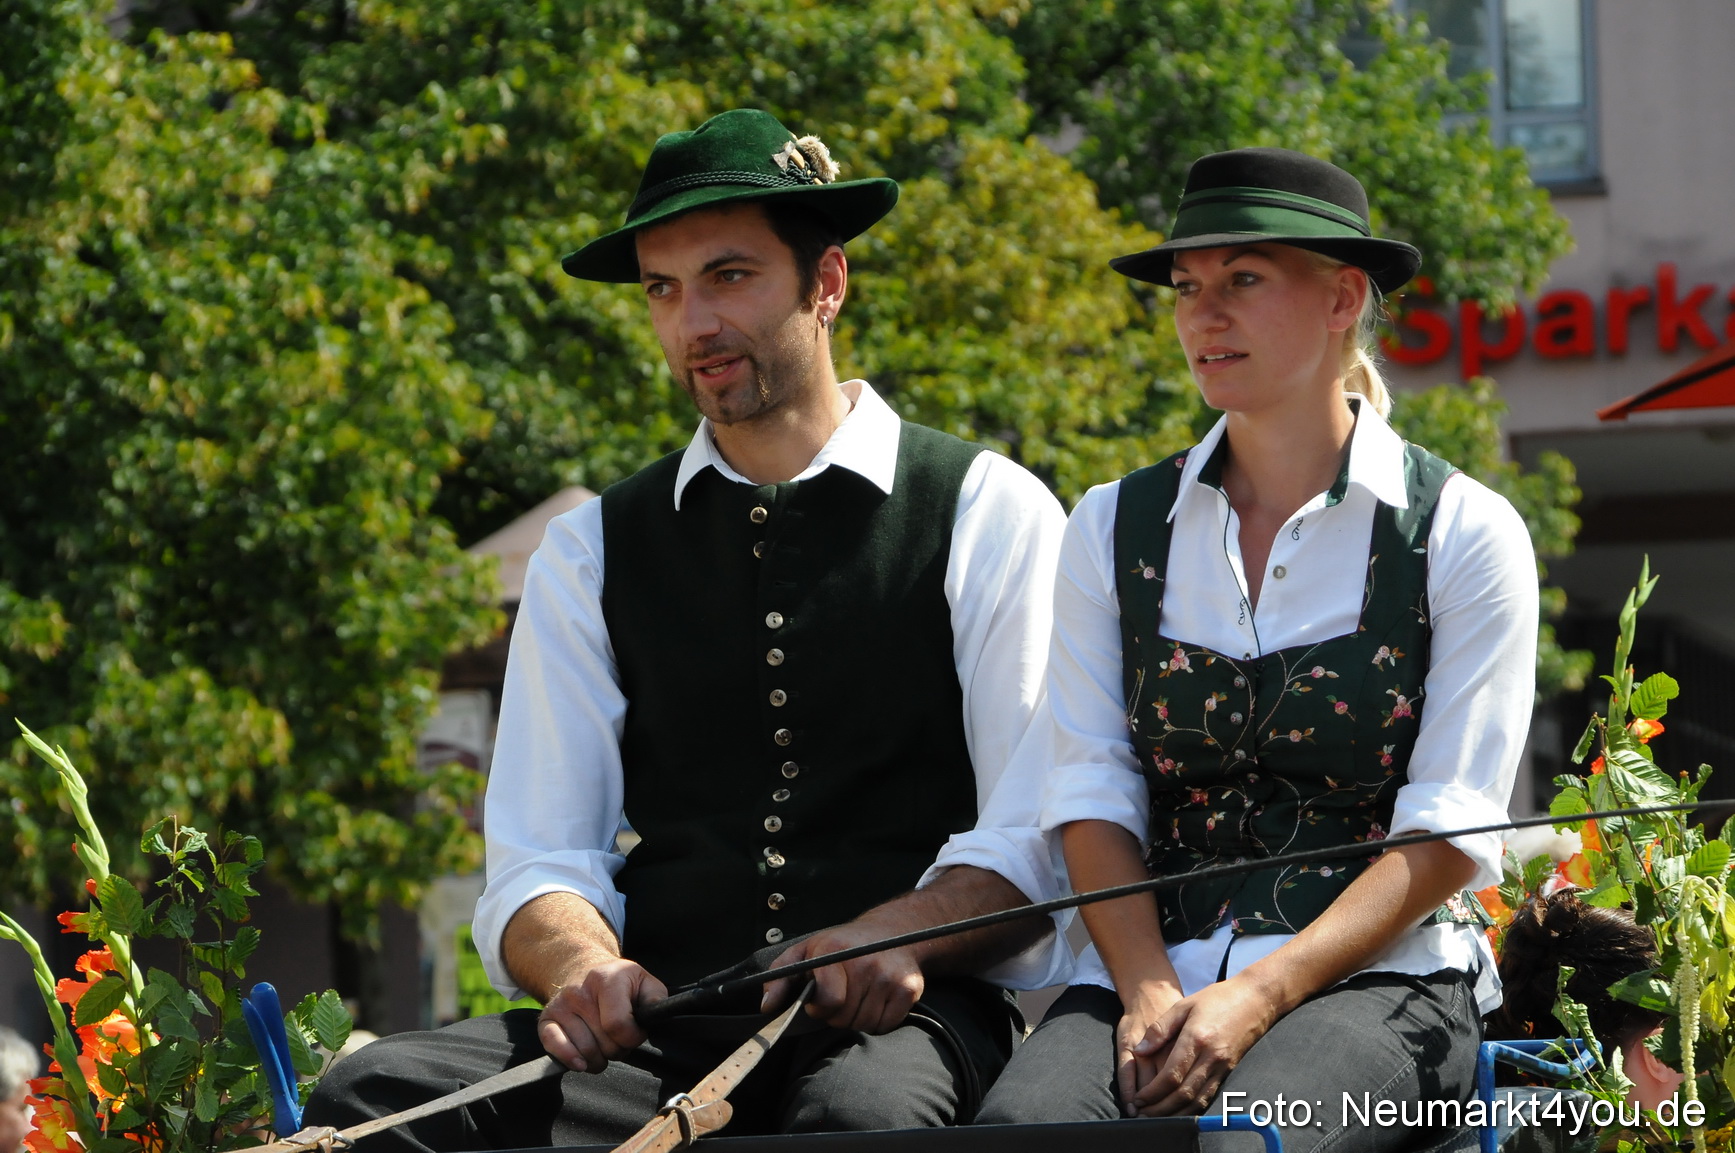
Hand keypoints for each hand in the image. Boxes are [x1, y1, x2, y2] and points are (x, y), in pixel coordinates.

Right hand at [537, 957, 666, 1072]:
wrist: (581, 968)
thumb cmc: (617, 981)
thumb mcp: (643, 980)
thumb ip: (656, 999)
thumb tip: (655, 1016)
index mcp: (606, 979)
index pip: (618, 1025)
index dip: (633, 1038)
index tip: (636, 1033)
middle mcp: (579, 991)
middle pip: (604, 1044)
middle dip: (618, 1049)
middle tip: (618, 1037)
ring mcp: (561, 1005)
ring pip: (585, 1053)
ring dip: (599, 1058)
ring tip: (604, 1043)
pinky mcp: (546, 1019)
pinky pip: (555, 1048)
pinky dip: (570, 1060)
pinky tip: (581, 1061)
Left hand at [760, 922, 924, 1033]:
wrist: (891, 932)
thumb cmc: (841, 946)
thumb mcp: (805, 952)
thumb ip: (779, 978)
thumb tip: (768, 1006)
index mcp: (835, 951)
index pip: (830, 1002)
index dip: (821, 1008)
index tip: (821, 1000)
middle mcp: (865, 961)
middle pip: (845, 1019)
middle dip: (838, 1015)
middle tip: (842, 996)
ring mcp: (890, 975)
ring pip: (865, 1025)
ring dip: (858, 1019)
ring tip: (859, 996)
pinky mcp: (909, 988)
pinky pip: (886, 1026)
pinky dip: (879, 1021)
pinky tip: (876, 1000)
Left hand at [1122, 976, 1278, 1116]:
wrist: (1255, 1000)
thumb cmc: (1216, 999)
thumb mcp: (1183, 1005)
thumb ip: (1160, 1029)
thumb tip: (1139, 1051)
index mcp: (1197, 1038)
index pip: (1172, 1075)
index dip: (1153, 1092)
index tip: (1138, 1098)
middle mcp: (1212, 1057)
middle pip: (1184, 1094)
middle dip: (1161, 1108)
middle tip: (1143, 1114)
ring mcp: (1223, 1066)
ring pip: (1198, 1100)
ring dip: (1176, 1114)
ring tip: (1156, 1117)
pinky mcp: (1229, 1072)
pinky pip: (1209, 1096)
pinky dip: (1193, 1109)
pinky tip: (1179, 1111)